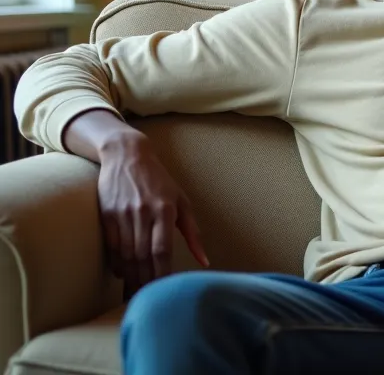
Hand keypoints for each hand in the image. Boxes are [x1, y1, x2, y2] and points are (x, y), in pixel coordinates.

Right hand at [97, 135, 208, 296]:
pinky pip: (111, 246)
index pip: (161, 250)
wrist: (127, 156)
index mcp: (164, 210)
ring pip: (125, 254)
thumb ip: (193, 233)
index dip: (161, 273)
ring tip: (135, 293)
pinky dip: (117, 263)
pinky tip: (123, 274)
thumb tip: (205, 262)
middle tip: (147, 299)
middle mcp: (142, 213)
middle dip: (145, 280)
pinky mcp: (106, 214)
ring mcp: (122, 214)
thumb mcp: (182, 202)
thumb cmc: (160, 182)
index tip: (163, 290)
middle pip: (142, 256)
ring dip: (130, 276)